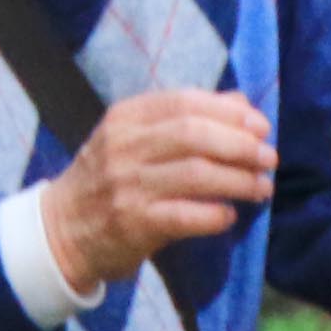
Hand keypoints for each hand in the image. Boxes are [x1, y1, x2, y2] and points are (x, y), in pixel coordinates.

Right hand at [35, 88, 276, 296]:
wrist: (62, 229)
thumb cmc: (111, 179)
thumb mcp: (136, 139)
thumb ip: (185, 118)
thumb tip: (240, 103)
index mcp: (125, 118)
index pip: (184, 101)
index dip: (230, 113)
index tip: (261, 127)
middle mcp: (123, 146)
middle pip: (193, 134)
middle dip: (241, 145)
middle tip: (269, 159)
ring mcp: (126, 185)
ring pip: (196, 174)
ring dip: (239, 180)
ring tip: (261, 187)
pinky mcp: (133, 223)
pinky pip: (186, 216)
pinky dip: (216, 214)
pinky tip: (229, 214)